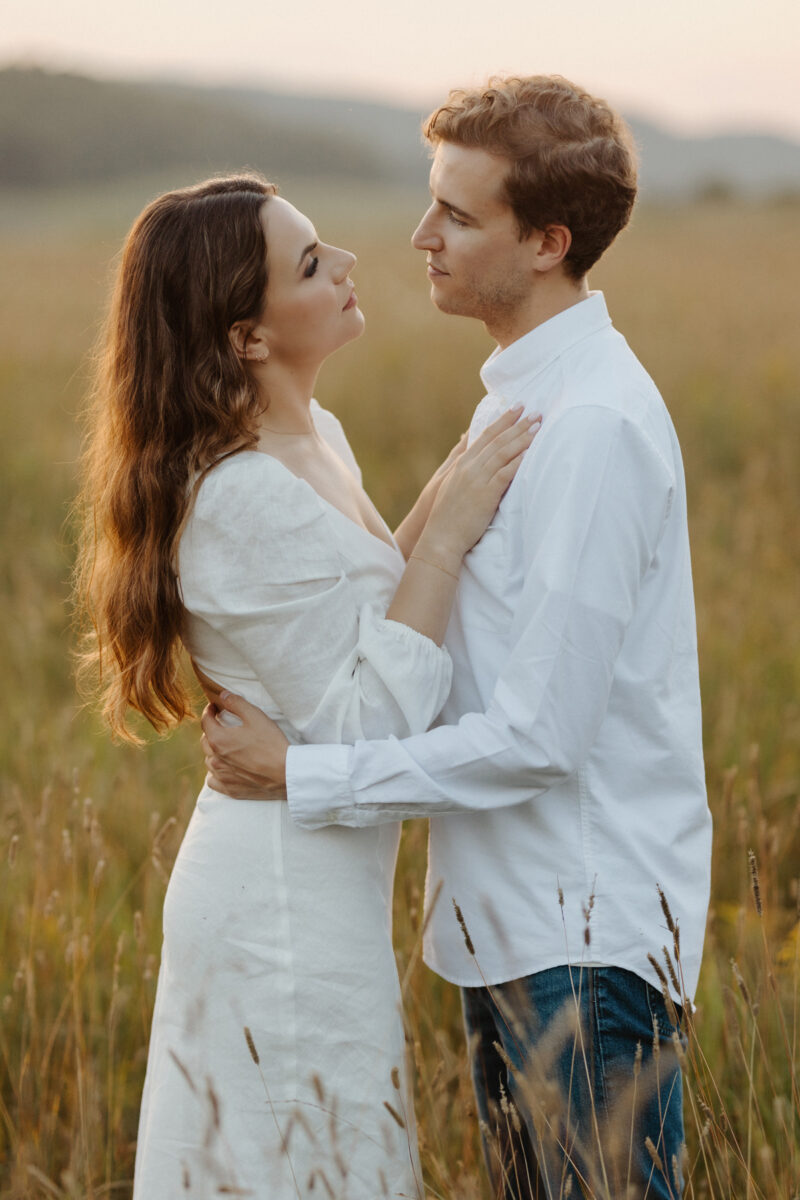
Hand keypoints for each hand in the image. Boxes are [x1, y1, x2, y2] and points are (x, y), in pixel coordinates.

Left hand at [200, 692, 289, 800]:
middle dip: (212, 730)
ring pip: (209, 761)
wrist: (285, 773)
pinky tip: (225, 768)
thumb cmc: (271, 743)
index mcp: (218, 739)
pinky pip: (213, 780)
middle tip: (222, 725)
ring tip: (225, 746)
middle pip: (205, 741)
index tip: (215, 707)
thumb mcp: (256, 716)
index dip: (210, 711)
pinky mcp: (230, 790)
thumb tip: (222, 695)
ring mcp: (222, 776)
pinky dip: (216, 773)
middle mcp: (215, 759)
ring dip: (213, 752)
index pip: (206, 721)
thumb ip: (236, 703)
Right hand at [422, 406, 539, 561]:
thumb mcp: (450, 484)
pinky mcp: (485, 494)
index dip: (502, 420)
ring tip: (538, 427)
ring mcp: (477, 479)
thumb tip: (465, 446)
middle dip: (517, 424)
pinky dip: (518, 461)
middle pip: (497, 440)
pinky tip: (530, 453)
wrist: (441, 536)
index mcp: (462, 464)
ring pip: (503, 453)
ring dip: (522, 438)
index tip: (517, 408)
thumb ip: (460, 465)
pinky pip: (505, 473)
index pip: (485, 435)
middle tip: (535, 412)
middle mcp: (469, 467)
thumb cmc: (447, 515)